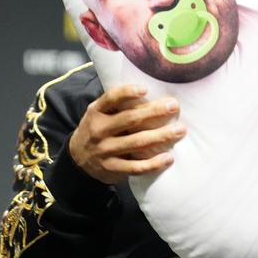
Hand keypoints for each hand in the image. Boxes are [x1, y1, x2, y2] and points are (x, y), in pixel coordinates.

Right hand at [68, 84, 185, 184]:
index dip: (127, 92)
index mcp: (96, 112)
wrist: (78, 158)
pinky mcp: (112, 168)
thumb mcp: (98, 113)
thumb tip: (151, 92)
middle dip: (154, 112)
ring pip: (137, 143)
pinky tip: (168, 158)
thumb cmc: (97, 129)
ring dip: (160, 136)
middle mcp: (99, 130)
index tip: (145, 89)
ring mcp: (105, 150)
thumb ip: (116, 105)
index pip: (110, 99)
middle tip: (173, 106)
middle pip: (130, 119)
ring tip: (179, 130)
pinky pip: (135, 167)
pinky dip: (153, 163)